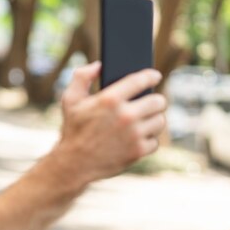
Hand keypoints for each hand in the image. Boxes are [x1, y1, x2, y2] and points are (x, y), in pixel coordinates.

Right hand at [55, 61, 166, 183]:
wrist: (73, 164)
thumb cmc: (73, 130)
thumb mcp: (70, 100)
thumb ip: (82, 77)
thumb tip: (99, 65)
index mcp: (110, 99)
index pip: (141, 80)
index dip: (151, 76)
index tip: (155, 76)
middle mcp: (125, 116)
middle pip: (158, 101)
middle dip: (155, 100)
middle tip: (151, 102)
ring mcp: (134, 135)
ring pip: (160, 121)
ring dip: (154, 120)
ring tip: (147, 120)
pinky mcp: (138, 151)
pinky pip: (155, 141)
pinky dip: (148, 140)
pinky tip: (140, 137)